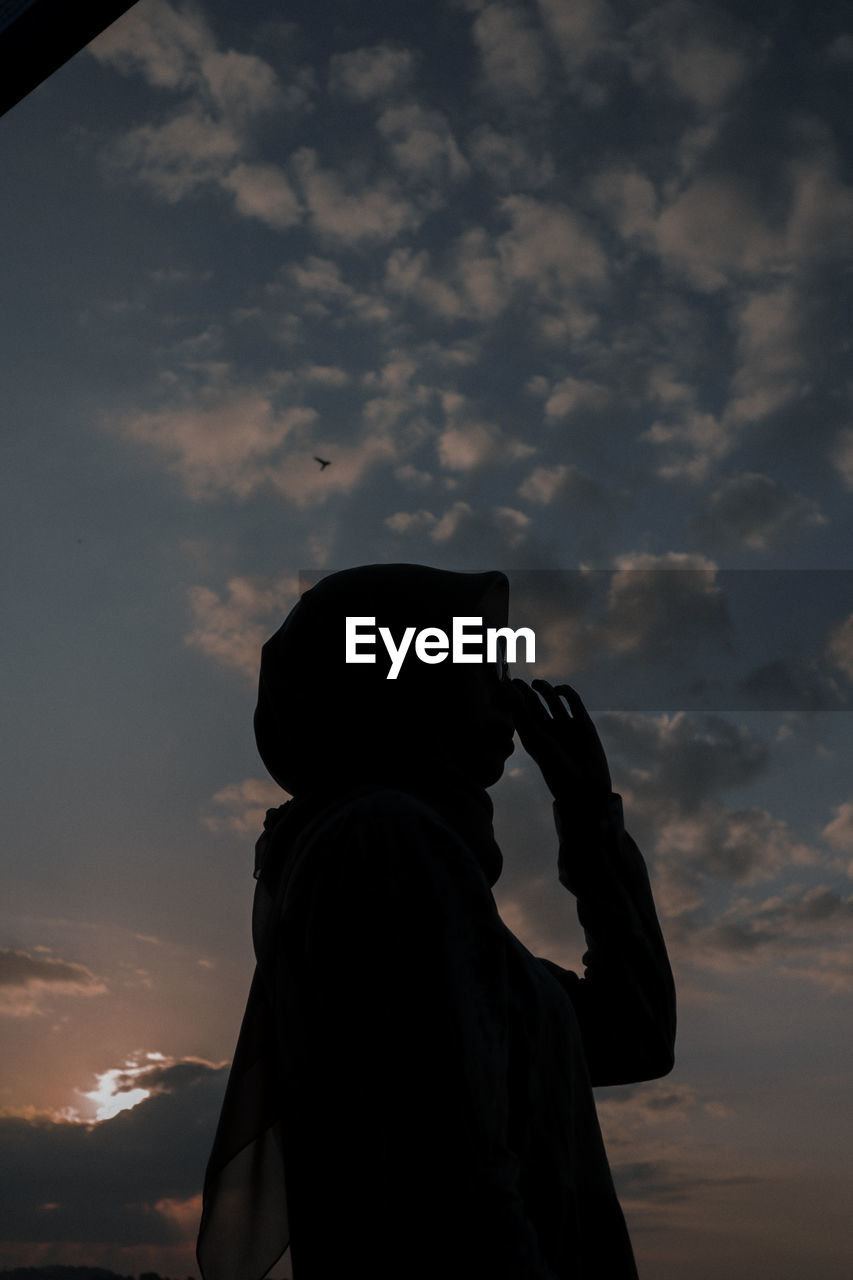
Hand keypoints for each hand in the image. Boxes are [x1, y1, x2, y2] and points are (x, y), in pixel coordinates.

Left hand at [509, 678, 611, 807]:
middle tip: (515, 679)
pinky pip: (573, 701)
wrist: (584, 785)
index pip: (519, 710)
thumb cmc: (554, 766)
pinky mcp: (583, 722)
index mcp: (532, 735)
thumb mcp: (535, 739)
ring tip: (536, 684)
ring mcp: (565, 725)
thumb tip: (509, 688)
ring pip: (552, 699)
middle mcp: (547, 728)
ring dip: (544, 689)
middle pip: (534, 703)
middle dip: (525, 691)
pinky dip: (566, 692)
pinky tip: (558, 690)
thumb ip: (522, 713)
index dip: (511, 697)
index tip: (503, 682)